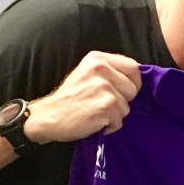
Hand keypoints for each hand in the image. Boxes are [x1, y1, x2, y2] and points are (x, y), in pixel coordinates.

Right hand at [27, 51, 141, 142]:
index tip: (123, 92)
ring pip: (127, 107)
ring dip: (115, 115)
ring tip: (96, 113)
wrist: (49, 117)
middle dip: (123, 100)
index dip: (133, 82)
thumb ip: (109, 72)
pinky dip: (110, 126)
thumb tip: (134, 80)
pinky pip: (120, 121)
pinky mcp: (107, 105)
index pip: (132, 66)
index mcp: (97, 58)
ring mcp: (104, 87)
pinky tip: (95, 122)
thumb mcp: (87, 74)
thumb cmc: (69, 99)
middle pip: (133, 88)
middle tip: (103, 104)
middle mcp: (101, 68)